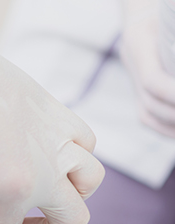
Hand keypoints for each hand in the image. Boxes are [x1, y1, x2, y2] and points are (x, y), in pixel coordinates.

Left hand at [0, 0, 103, 223]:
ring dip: (73, 196)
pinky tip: (50, 155)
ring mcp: (56, 135)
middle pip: (74, 218)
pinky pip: (83, 139)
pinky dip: (75, 155)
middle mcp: (47, 167)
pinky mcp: (53, 108)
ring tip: (46, 195)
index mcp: (16, 192)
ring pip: (91, 176)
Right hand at [120, 0, 174, 137]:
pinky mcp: (138, 94)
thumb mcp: (169, 21)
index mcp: (138, 45)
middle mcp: (132, 68)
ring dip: (174, 126)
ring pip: (149, 115)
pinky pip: (149, 119)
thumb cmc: (161, 13)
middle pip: (152, 104)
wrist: (140, 16)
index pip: (153, 81)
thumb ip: (173, 46)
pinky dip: (168, 129)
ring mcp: (133, 83)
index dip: (173, 94)